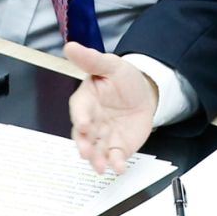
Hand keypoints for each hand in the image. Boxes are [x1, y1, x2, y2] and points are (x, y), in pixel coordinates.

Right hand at [66, 42, 158, 173]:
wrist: (146, 93)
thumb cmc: (123, 79)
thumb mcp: (111, 65)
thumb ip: (91, 60)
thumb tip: (70, 46)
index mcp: (86, 100)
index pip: (79, 110)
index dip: (81, 117)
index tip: (84, 124)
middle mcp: (91, 121)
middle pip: (83, 135)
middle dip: (84, 145)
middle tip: (86, 152)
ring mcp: (103, 136)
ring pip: (96, 150)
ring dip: (96, 159)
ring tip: (100, 166)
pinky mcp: (117, 147)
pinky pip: (114, 157)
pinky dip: (116, 164)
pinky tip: (119, 169)